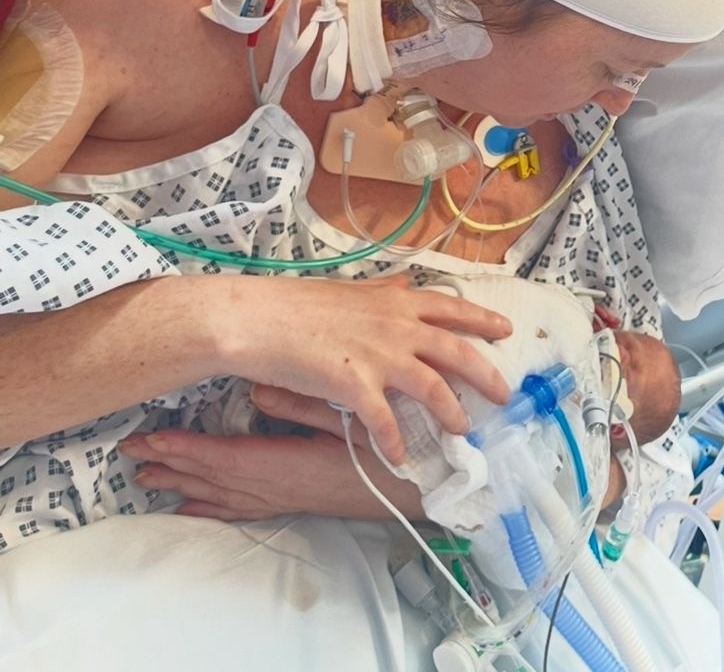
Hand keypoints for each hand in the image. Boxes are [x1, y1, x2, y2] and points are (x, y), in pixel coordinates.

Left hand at [118, 398, 417, 522]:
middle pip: (211, 477)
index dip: (184, 448)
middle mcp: (275, 487)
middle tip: (131, 452)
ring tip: (148, 476)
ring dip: (183, 483)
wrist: (417, 491)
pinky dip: (212, 507)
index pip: (222, 456)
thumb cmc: (388, 453)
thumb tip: (257, 388)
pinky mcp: (292, 501)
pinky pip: (241, 509)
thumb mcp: (350, 422)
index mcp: (286, 464)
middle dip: (170, 463)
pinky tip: (194, 507)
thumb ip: (303, 403)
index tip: (150, 438)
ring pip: (221, 494)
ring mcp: (281, 498)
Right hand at [214, 274, 510, 462]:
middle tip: (504, 394)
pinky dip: (395, 441)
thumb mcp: (350, 290)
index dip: (482, 319)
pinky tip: (399, 458)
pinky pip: (385, 421)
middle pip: (456, 352)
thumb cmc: (300, 304)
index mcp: (397, 302)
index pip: (452, 309)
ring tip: (462, 432)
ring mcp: (379, 356)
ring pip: (433, 387)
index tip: (507, 329)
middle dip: (485, 375)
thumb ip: (382, 292)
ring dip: (451, 412)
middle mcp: (397, 327)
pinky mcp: (356, 386)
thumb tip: (404, 286)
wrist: (261, 319)